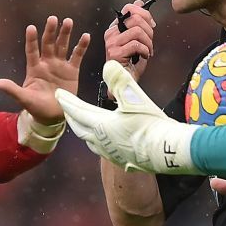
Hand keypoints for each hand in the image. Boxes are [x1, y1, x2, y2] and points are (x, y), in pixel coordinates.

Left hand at [0, 16, 89, 123]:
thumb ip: (12, 90)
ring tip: (68, 21)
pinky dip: (81, 46)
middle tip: (52, 18)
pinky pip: (77, 56)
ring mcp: (60, 66)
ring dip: (65, 34)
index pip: (32, 51)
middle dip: (50, 31)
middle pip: (48, 44)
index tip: (31, 28)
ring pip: (62, 46)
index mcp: (34, 68)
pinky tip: (86, 36)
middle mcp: (47, 63)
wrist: (53, 117)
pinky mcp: (72, 71)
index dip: (31, 40)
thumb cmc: (36, 107)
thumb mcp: (24, 99)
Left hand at [57, 61, 198, 173]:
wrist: (167, 151)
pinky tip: (105, 142)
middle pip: (79, 128)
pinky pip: (103, 150)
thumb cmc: (151, 124)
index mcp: (101, 125)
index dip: (67, 101)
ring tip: (83, 125)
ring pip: (89, 141)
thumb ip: (120, 80)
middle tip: (66, 109)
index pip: (78, 110)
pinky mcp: (121, 161)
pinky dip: (98, 142)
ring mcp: (110, 153)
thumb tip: (108, 64)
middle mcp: (101, 141)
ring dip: (84, 130)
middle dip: (71, 117)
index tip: (58, 94)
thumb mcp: (135, 98)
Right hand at [100, 2, 155, 76]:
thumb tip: (140, 3)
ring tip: (147, 50)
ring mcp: (111, 43)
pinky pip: (135, 44)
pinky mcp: (115, 53)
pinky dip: (144, 50)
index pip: (128, 8)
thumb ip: (138, 22)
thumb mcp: (138, 39)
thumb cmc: (131, 62)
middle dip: (149, 30)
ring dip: (148, 42)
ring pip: (137, 31)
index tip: (151, 24)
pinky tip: (143, 56)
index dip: (144, 14)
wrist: (126, 81)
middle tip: (150, 41)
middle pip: (135, 18)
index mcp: (116, 28)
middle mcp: (111, 33)